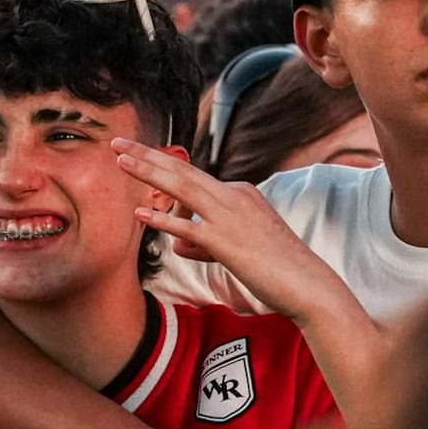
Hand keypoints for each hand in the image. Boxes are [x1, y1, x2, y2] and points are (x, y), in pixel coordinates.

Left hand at [114, 139, 349, 326]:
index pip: (195, 183)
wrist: (309, 286)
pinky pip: (188, 228)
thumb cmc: (277, 269)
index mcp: (240, 193)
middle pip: (183, 171)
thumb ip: (205, 241)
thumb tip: (179, 243)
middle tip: (118, 142)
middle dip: (147, 155)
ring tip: (120, 160)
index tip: (138, 156)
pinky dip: (162, 220)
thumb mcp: (238, 247)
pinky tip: (140, 215)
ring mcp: (230, 217)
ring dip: (147, 171)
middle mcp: (234, 196)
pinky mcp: (227, 242)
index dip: (163, 172)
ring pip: (181, 187)